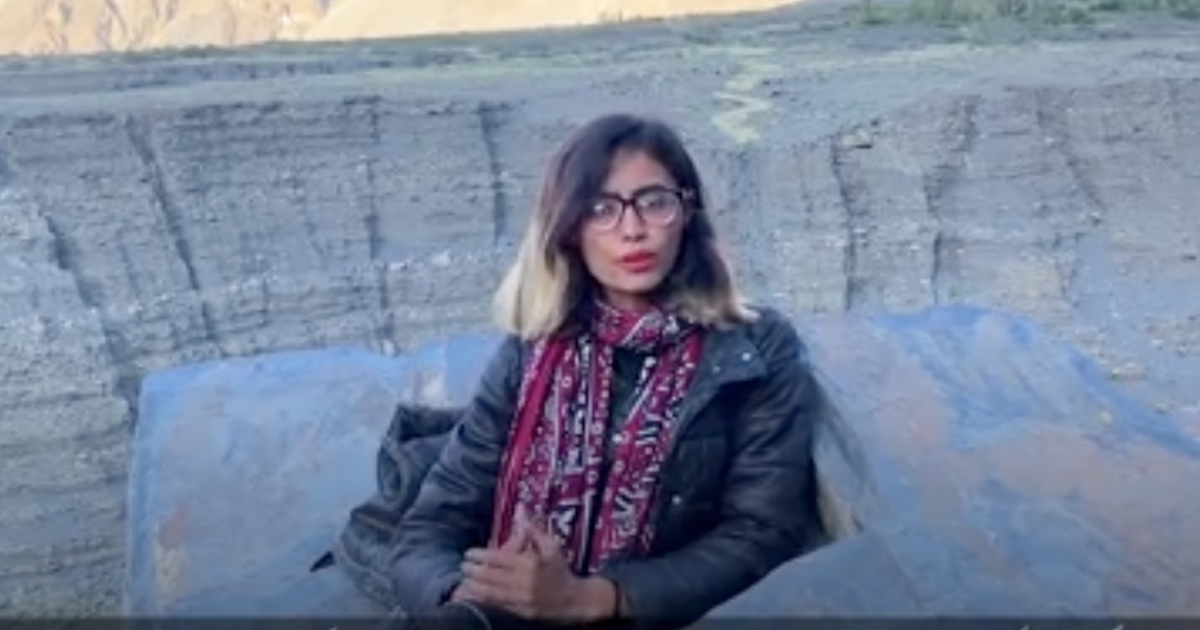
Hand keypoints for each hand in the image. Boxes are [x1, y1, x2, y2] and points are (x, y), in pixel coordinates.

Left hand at [457, 519, 616, 622]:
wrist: (573, 600)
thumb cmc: (561, 571)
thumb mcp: (552, 548)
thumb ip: (535, 533)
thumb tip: (523, 517)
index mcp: (529, 564)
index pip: (498, 559)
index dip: (480, 556)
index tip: (468, 553)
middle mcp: (523, 582)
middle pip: (490, 576)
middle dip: (472, 571)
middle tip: (462, 566)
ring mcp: (520, 599)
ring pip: (490, 593)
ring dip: (473, 587)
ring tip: (462, 581)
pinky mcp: (519, 612)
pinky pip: (496, 605)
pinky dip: (482, 601)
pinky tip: (471, 597)